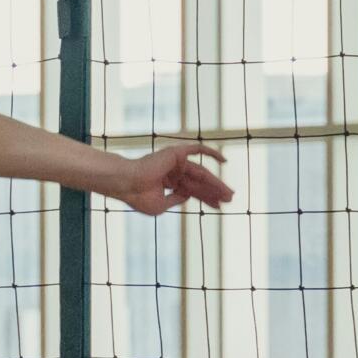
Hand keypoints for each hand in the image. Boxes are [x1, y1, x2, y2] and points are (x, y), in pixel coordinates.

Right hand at [111, 144, 232, 217]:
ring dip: (216, 184)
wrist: (128, 184)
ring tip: (229, 194)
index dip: (205, 199)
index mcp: (168, 183)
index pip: (191, 191)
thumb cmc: (139, 196)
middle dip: (214, 192)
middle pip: (199, 183)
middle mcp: (173, 171)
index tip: (219, 207)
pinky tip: (225, 161)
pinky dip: (211, 152)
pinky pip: (197, 150)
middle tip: (230, 199)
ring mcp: (175, 162)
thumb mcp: (162, 205)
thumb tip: (189, 195)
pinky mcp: (177, 153)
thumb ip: (177, 199)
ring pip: (201, 173)